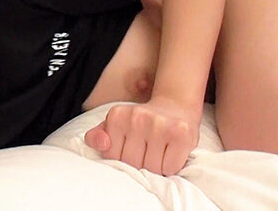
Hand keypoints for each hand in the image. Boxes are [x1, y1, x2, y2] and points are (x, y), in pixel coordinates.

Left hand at [84, 99, 199, 175]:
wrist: (175, 107)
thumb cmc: (141, 123)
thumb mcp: (115, 125)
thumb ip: (97, 136)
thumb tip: (101, 143)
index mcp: (117, 115)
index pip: (111, 157)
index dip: (122, 160)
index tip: (131, 149)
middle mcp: (137, 117)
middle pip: (132, 164)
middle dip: (140, 165)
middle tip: (147, 152)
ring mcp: (159, 124)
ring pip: (152, 169)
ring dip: (156, 168)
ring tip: (159, 152)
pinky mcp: (180, 133)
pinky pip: (170, 168)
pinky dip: (171, 167)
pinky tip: (170, 152)